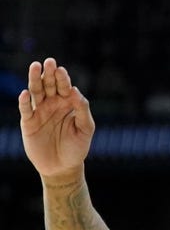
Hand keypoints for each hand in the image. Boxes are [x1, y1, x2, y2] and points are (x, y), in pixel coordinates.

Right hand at [18, 58, 94, 180]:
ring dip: (34, 79)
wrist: (63, 167)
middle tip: (49, 62)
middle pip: (49, 85)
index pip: (65, 87)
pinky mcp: (28, 122)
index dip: (63, 78)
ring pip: (36, 92)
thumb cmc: (77, 148)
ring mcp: (39, 112)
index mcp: (67, 104)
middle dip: (49, 74)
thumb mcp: (85, 129)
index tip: (62, 70)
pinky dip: (24, 101)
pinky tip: (25, 94)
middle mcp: (52, 104)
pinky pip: (25, 109)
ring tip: (35, 67)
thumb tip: (75, 91)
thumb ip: (82, 110)